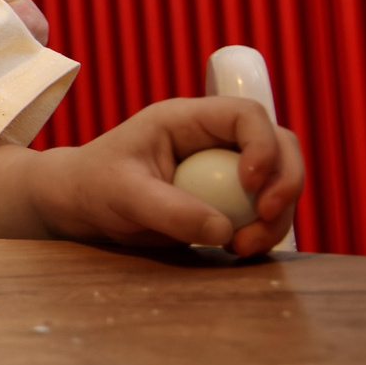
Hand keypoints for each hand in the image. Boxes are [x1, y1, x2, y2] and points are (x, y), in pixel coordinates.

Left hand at [28, 97, 302, 255]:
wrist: (80, 208)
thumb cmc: (92, 186)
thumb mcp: (122, 194)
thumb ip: (168, 210)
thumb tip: (224, 229)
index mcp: (187, 121)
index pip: (246, 115)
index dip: (262, 145)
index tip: (250, 185)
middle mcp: (213, 141)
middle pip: (279, 146)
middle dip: (285, 183)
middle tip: (265, 218)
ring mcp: (223, 171)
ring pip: (279, 182)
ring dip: (277, 216)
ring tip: (244, 247)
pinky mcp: (226, 201)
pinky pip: (264, 211)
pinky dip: (265, 231)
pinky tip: (239, 249)